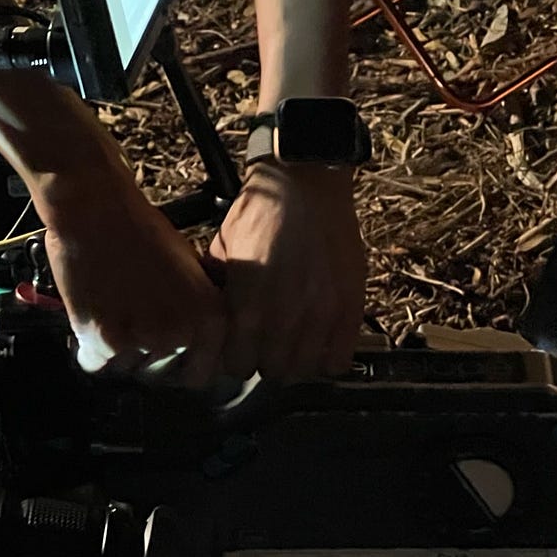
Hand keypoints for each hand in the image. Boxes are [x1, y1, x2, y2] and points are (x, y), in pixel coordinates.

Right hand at [39, 168, 227, 382]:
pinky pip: (93, 364)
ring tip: (112, 310)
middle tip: (130, 320)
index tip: (163, 351)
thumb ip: (197, 317)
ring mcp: (145, 341)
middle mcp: (182, 335)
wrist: (97, 209)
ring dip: (115, 353)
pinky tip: (93, 314)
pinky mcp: (106, 340)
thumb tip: (195, 354)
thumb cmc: (141, 234)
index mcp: (211, 321)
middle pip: (160, 377)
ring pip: (126, 372)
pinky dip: (87, 347)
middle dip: (144, 358)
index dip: (177, 364)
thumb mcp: (192, 275)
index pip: (199, 376)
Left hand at [208, 163, 366, 380]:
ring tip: (293, 346)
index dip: (235, 361)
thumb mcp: (223, 252)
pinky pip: (339, 359)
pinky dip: (328, 359)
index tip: (239, 352)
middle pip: (271, 373)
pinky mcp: (349, 307)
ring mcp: (321, 314)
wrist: (305, 183)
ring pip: (304, 370)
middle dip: (264, 363)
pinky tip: (320, 344)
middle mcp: (284, 316)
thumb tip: (207, 324)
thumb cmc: (261, 213)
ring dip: (296, 363)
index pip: (237, 367)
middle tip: (266, 347)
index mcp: (248, 305)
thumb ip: (217, 293)